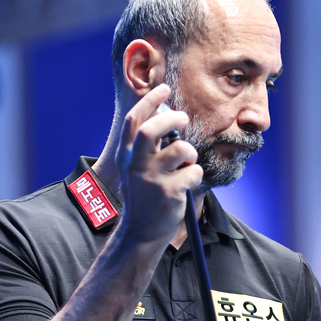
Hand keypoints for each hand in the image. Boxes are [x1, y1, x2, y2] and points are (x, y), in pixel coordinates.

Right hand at [116, 84, 201, 242]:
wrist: (142, 231)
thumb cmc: (144, 195)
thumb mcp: (136, 168)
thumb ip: (146, 146)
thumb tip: (165, 117)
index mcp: (126, 155)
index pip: (134, 120)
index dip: (150, 101)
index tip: (163, 89)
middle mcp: (136, 164)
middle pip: (153, 129)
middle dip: (173, 119)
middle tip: (183, 118)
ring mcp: (152, 179)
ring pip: (181, 149)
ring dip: (190, 153)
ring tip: (185, 164)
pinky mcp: (169, 193)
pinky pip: (193, 172)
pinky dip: (194, 175)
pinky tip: (185, 185)